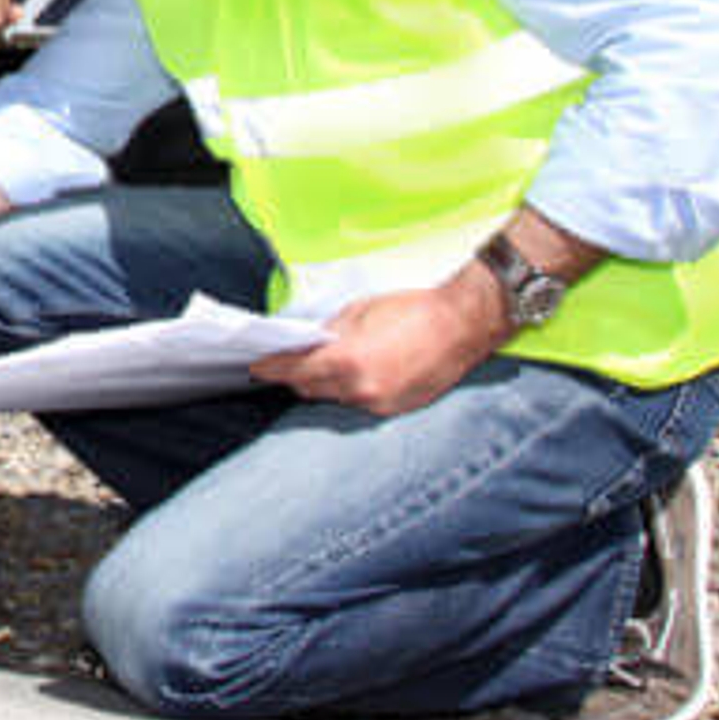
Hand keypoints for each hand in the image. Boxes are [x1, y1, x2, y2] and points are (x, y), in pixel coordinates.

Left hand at [250, 269, 507, 417]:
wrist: (463, 325)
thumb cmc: (412, 309)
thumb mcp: (360, 311)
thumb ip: (329, 332)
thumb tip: (309, 343)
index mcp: (348, 362)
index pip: (294, 371)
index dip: (271, 368)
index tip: (255, 366)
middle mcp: (361, 390)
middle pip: (310, 390)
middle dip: (297, 375)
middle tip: (289, 360)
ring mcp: (380, 404)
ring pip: (335, 399)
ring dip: (325, 384)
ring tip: (323, 365)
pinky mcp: (395, 410)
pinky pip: (360, 404)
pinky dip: (350, 391)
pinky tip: (353, 375)